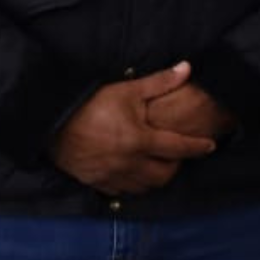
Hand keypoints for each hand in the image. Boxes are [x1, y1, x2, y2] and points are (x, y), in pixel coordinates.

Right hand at [49, 63, 217, 194]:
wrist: (50, 121)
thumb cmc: (90, 103)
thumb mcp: (127, 89)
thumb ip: (160, 82)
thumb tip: (187, 68)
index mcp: (140, 140)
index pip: (179, 148)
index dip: (198, 147)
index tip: (210, 146)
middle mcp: (129, 162)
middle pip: (164, 175)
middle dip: (175, 166)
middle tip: (176, 154)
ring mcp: (112, 175)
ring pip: (145, 187)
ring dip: (156, 177)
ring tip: (158, 163)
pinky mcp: (96, 182)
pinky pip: (122, 192)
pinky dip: (133, 185)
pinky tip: (134, 173)